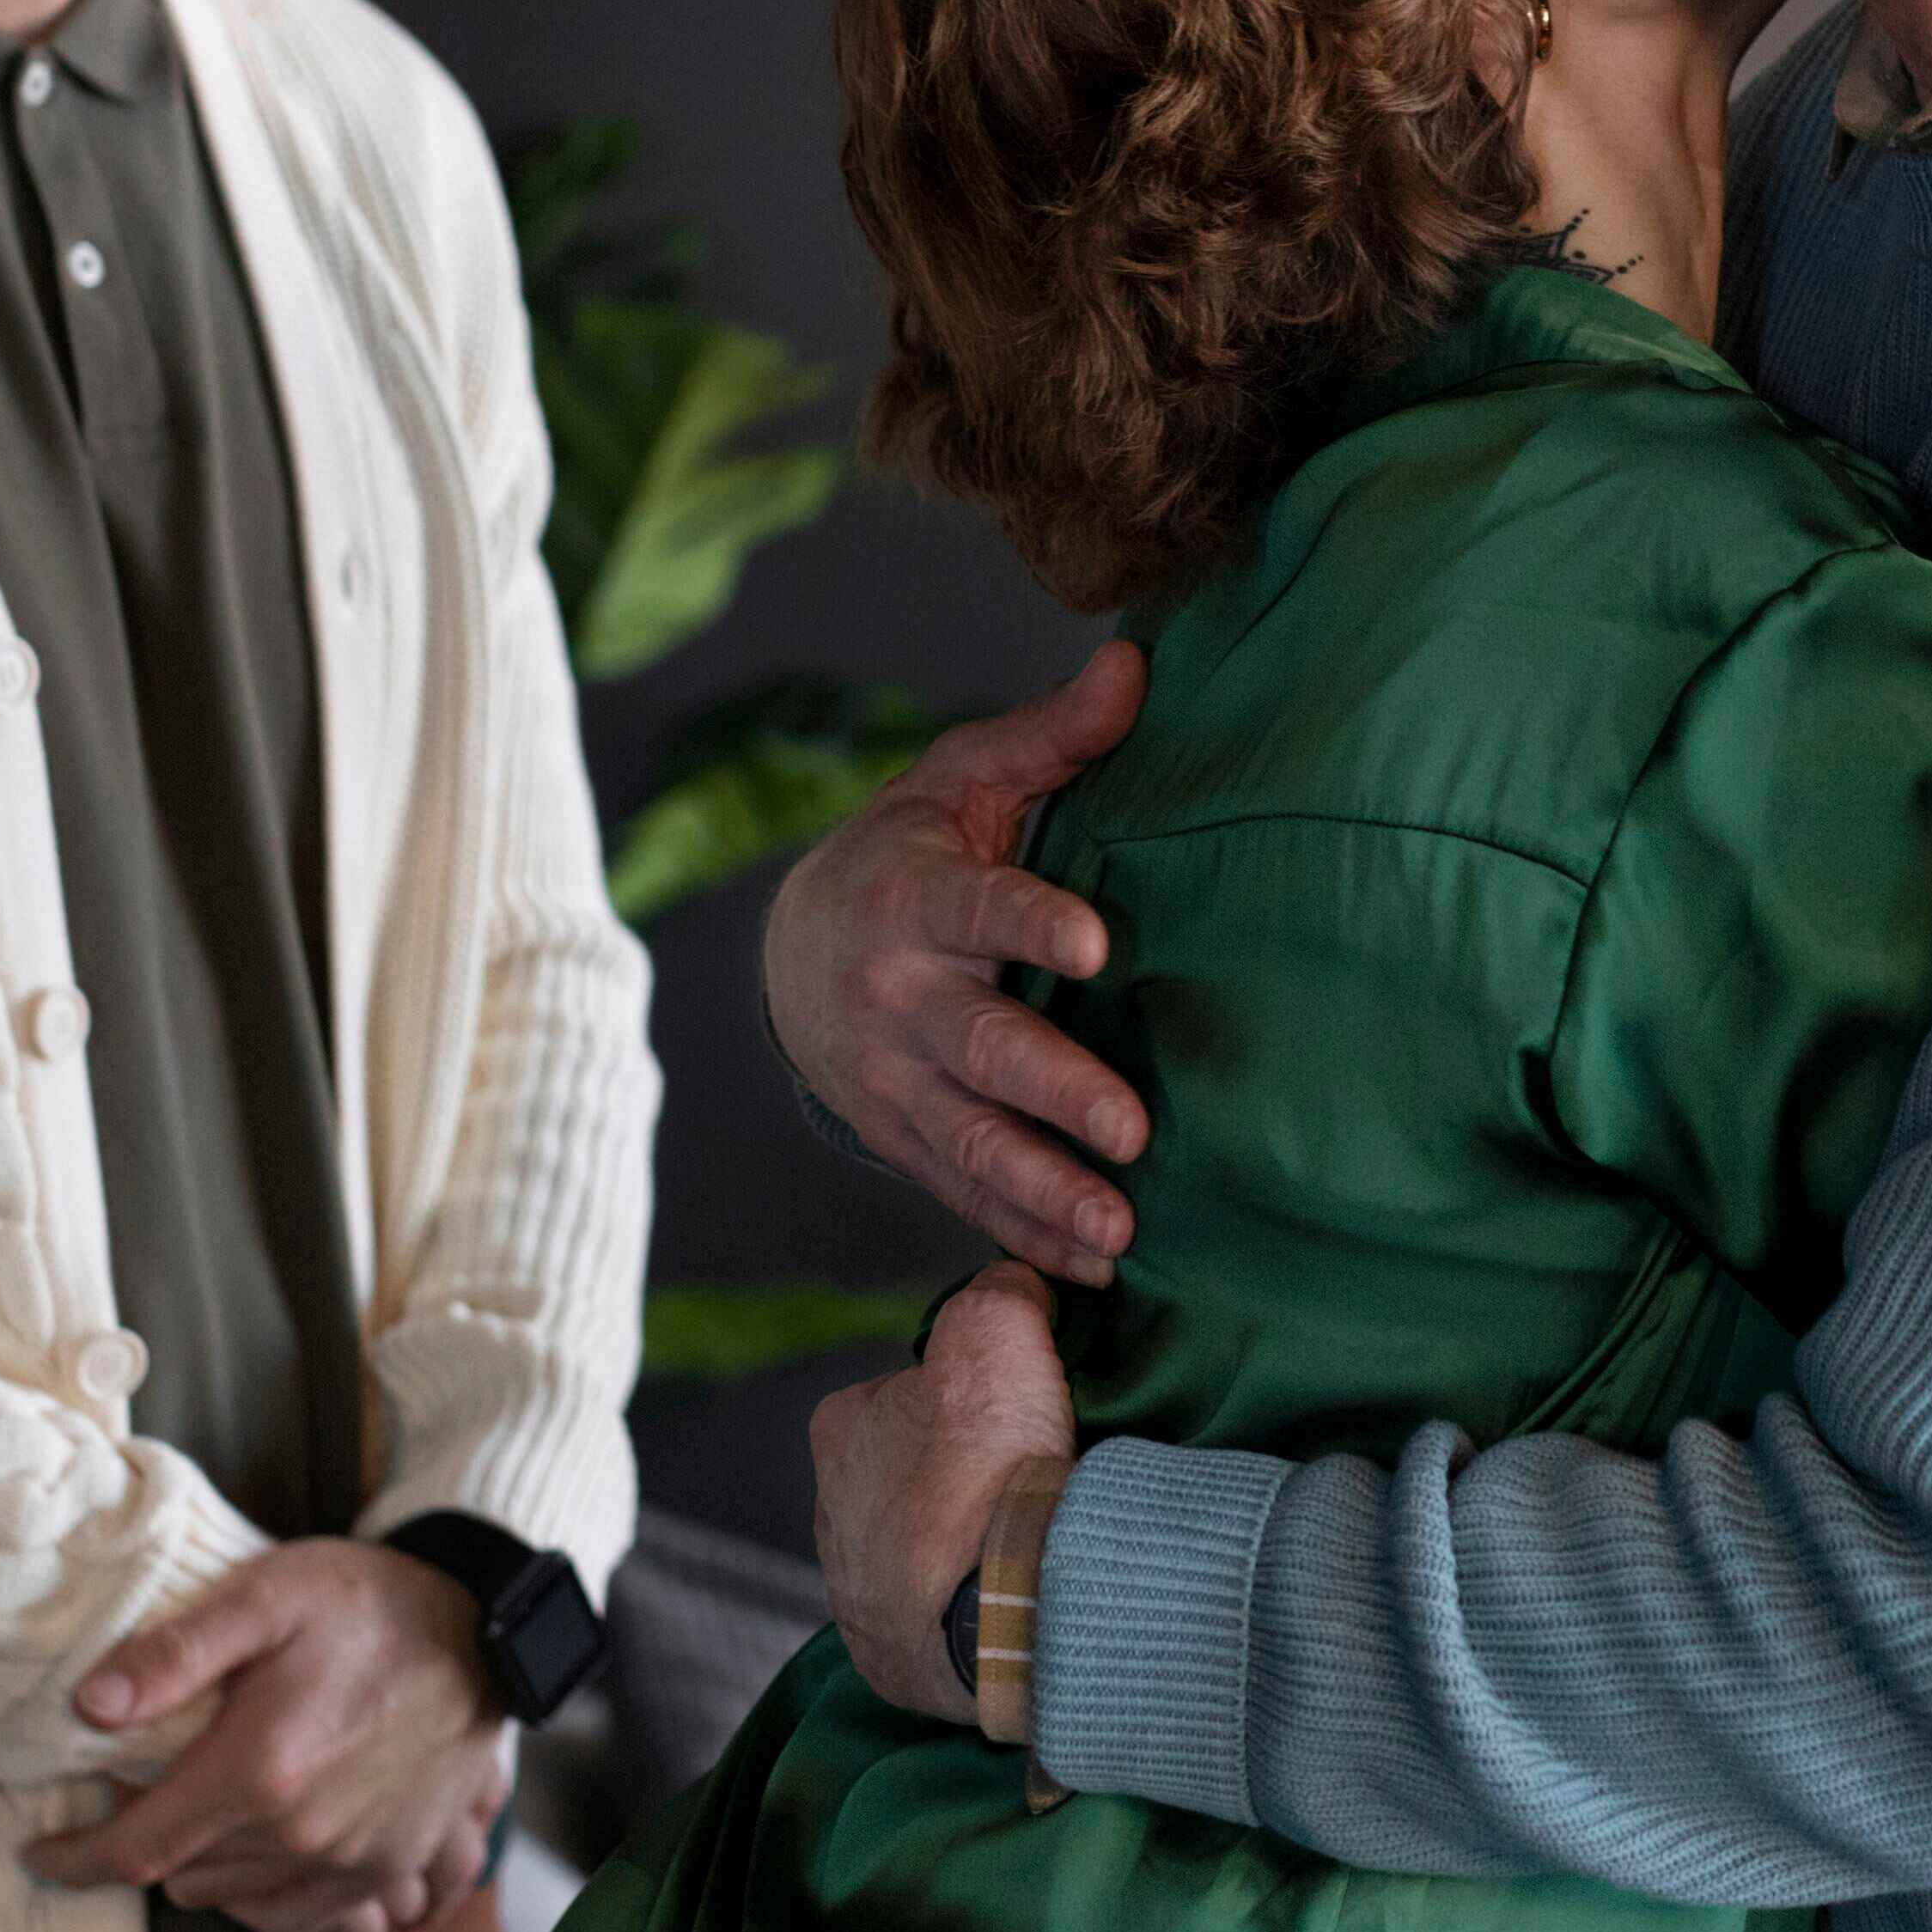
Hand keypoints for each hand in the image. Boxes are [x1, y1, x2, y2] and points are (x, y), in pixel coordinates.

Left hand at [24, 1538, 509, 1931]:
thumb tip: (86, 1705)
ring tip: (204, 1821)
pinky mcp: (394, 1869)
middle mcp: (304, 1837)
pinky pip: (310, 1926)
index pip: (136, 1849)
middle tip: (139, 1794)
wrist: (487, 1629)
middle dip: (147, 1848)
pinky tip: (267, 1858)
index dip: (74, 1859)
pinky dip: (273, 1904)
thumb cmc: (370, 1603)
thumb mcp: (267, 1594)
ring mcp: (356, 1863)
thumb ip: (174, 1651)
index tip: (39, 1852)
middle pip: (184, 1880)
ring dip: (208, 1875)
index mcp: (260, 1771)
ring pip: (240, 1908)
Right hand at [763, 641, 1152, 1283]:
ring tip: (1121, 1225)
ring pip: (970, 1140)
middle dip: (1053, 1089)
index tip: (1094, 938)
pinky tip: (1095, 1266)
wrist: (794, 949)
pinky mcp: (904, 1138)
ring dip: (1045, 1187)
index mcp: (914, 896)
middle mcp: (899, 996)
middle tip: (1130, 1127)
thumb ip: (1052, 737)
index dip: (1031, 920)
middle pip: (980, 1048)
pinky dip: (1024, 1232)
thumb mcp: (964, 779)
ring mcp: (896, 1079)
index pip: (977, 906)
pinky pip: (964, 1192)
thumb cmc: (910, 848)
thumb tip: (1137, 665)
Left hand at [812, 1262, 1075, 1722]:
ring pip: (912, 1553)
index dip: (966, 1400)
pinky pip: (926, 1624)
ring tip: (1020, 1546)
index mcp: (838, 1428)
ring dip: (959, 1548)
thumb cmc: (990, 1463)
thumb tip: (1013, 1277)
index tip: (1013, 1418)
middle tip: (1021, 1484)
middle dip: (956, 1479)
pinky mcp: (883, 1659)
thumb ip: (1001, 1288)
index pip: (902, 1393)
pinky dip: (962, 1611)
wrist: (1002, 1601)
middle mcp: (827, 1511)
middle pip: (906, 1478)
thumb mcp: (1000, 1329)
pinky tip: (1004, 1600)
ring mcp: (851, 1594)